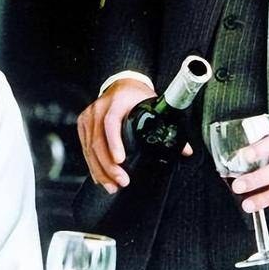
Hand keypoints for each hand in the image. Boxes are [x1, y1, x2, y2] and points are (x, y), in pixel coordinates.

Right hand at [77, 80, 193, 193]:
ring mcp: (89, 116)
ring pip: (89, 148)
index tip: (121, 160)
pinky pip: (85, 148)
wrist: (122, 83)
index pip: (111, 122)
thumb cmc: (137, 95)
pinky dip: (92, 165)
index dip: (114, 142)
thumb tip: (185, 150)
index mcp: (118, 101)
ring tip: (112, 186)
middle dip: (108, 166)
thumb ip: (168, 126)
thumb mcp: (153, 104)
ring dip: (100, 170)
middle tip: (121, 181)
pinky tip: (101, 178)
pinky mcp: (83, 124)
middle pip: (98, 140)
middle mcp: (100, 108)